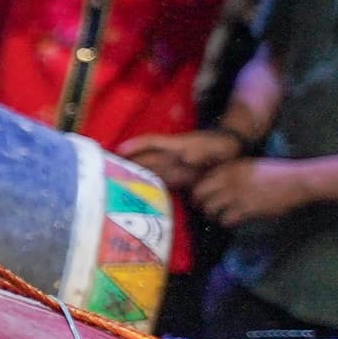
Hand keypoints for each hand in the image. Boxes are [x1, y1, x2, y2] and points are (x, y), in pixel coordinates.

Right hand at [121, 128, 242, 188]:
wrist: (232, 150)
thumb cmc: (221, 146)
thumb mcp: (214, 147)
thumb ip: (200, 153)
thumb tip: (186, 158)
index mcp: (176, 146)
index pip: (151, 143)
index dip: (135, 146)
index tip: (118, 150)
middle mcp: (169, 156)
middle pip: (144, 158)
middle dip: (126, 163)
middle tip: (105, 171)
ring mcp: (173, 166)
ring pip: (148, 170)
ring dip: (133, 176)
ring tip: (114, 185)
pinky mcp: (179, 177)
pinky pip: (159, 180)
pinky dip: (147, 186)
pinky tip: (138, 196)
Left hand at [191, 153, 312, 225]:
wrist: (296, 181)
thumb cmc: (276, 173)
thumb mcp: (249, 166)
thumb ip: (231, 173)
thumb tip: (215, 184)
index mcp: (230, 167)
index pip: (201, 180)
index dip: (198, 192)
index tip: (202, 198)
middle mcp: (230, 179)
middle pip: (200, 194)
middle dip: (200, 204)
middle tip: (206, 211)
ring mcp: (238, 194)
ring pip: (210, 208)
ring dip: (212, 216)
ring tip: (218, 218)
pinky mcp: (248, 208)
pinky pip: (227, 219)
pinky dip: (227, 222)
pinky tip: (233, 222)